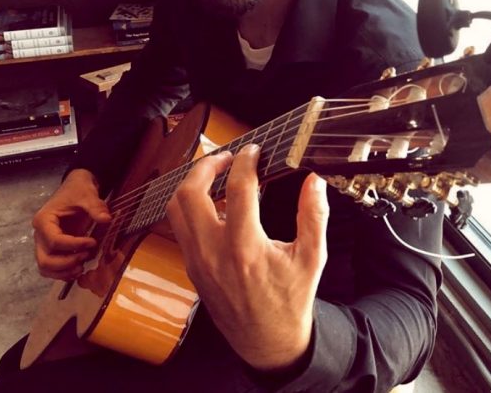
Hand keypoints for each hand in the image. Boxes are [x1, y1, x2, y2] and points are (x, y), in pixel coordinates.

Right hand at [32, 168, 111, 279]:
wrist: (76, 188)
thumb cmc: (78, 190)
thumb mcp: (88, 195)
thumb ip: (96, 207)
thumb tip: (106, 220)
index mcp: (44, 220)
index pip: (54, 241)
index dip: (74, 245)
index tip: (92, 242)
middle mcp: (40, 235)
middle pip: (45, 260)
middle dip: (66, 263)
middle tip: (86, 256)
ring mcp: (43, 244)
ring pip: (45, 267)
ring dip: (63, 272)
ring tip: (82, 267)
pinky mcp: (51, 249)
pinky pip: (51, 268)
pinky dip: (62, 273)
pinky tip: (79, 268)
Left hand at [165, 145, 329, 370]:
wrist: (267, 339)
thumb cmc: (290, 299)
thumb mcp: (312, 257)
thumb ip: (313, 215)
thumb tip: (314, 181)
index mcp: (246, 247)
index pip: (238, 189)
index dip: (246, 161)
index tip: (254, 151)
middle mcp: (214, 252)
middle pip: (190, 193)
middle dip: (206, 166)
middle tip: (227, 157)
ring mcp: (197, 261)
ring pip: (176, 209)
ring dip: (192, 184)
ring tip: (215, 174)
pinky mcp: (191, 267)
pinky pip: (180, 227)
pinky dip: (190, 206)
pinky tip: (212, 201)